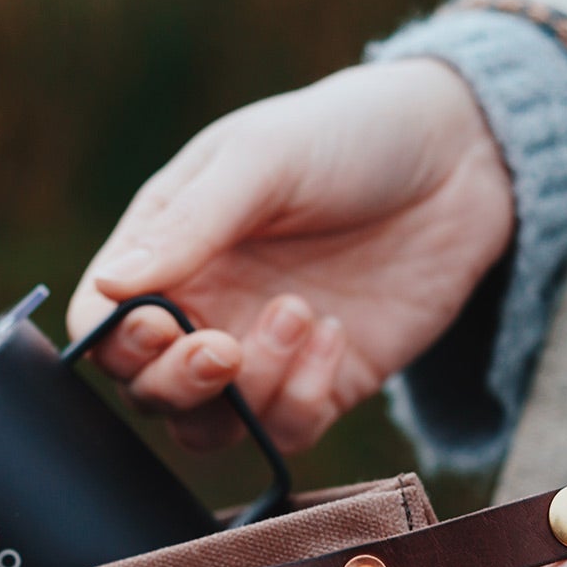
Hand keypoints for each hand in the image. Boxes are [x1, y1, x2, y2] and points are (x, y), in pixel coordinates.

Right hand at [66, 58, 513, 453]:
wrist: (464, 157)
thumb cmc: (348, 135)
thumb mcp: (263, 160)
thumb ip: (188, 226)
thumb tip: (111, 290)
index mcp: (166, 251)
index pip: (102, 328)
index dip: (118, 346)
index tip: (163, 326)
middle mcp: (202, 310)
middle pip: (148, 393)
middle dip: (178, 384)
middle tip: (224, 347)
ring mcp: (259, 355)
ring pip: (210, 428)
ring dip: (249, 391)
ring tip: (302, 313)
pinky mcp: (320, 385)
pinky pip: (284, 431)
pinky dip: (302, 398)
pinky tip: (335, 333)